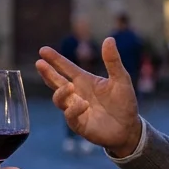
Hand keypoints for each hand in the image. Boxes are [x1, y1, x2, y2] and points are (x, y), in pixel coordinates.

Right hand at [37, 37, 140, 155]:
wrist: (129, 129)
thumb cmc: (124, 103)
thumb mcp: (121, 79)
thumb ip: (113, 61)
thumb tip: (109, 39)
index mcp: (85, 81)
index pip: (66, 68)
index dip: (55, 59)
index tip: (43, 50)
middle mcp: (77, 94)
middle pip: (56, 82)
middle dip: (47, 73)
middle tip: (39, 63)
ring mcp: (75, 109)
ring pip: (59, 99)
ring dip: (61, 92)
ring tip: (70, 86)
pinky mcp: (78, 124)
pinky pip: (70, 116)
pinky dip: (74, 109)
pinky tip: (84, 104)